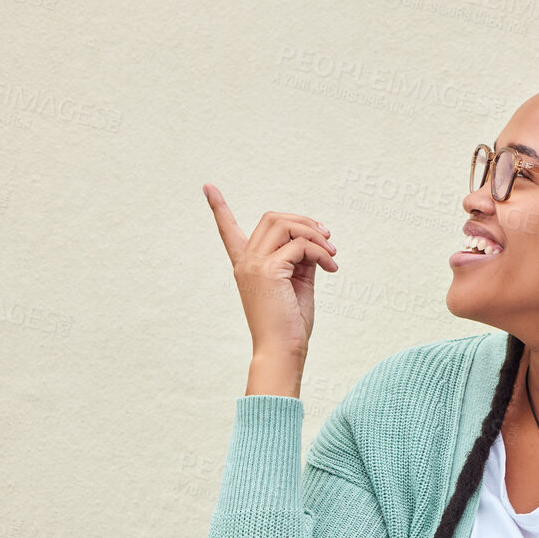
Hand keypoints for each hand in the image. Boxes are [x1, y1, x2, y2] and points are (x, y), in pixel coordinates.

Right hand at [202, 185, 338, 361]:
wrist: (283, 351)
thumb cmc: (290, 323)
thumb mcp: (297, 283)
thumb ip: (300, 258)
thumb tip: (315, 239)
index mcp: (246, 265)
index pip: (227, 230)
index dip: (218, 207)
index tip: (207, 186)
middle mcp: (245, 261)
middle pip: (273, 218)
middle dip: (304, 222)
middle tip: (328, 241)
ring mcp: (254, 264)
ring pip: (284, 224)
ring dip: (314, 234)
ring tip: (331, 254)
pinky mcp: (269, 270)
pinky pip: (300, 245)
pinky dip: (320, 252)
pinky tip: (331, 267)